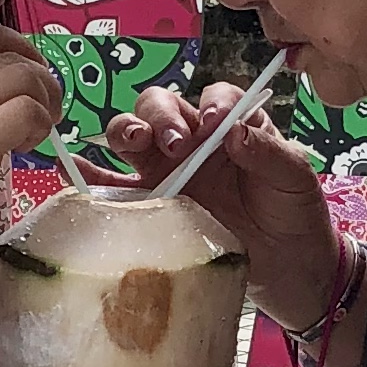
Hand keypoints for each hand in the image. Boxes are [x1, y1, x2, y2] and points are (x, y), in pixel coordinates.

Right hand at [0, 23, 62, 271]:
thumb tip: (1, 98)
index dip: (20, 47)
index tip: (30, 76)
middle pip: (11, 55)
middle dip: (41, 80)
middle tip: (46, 112)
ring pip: (25, 78)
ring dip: (44, 103)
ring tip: (35, 134)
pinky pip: (27, 111)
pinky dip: (40, 125)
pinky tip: (25, 148)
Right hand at [104, 83, 337, 323]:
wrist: (290, 269)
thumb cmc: (295, 212)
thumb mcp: (295, 178)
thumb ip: (270, 152)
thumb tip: (234, 132)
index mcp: (231, 125)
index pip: (214, 97)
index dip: (211, 103)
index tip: (215, 122)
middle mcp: (194, 140)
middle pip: (161, 107)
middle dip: (161, 116)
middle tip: (175, 142)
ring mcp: (168, 171)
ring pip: (132, 136)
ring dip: (126, 132)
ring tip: (134, 143)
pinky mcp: (152, 205)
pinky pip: (114, 186)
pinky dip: (89, 175)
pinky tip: (70, 167)